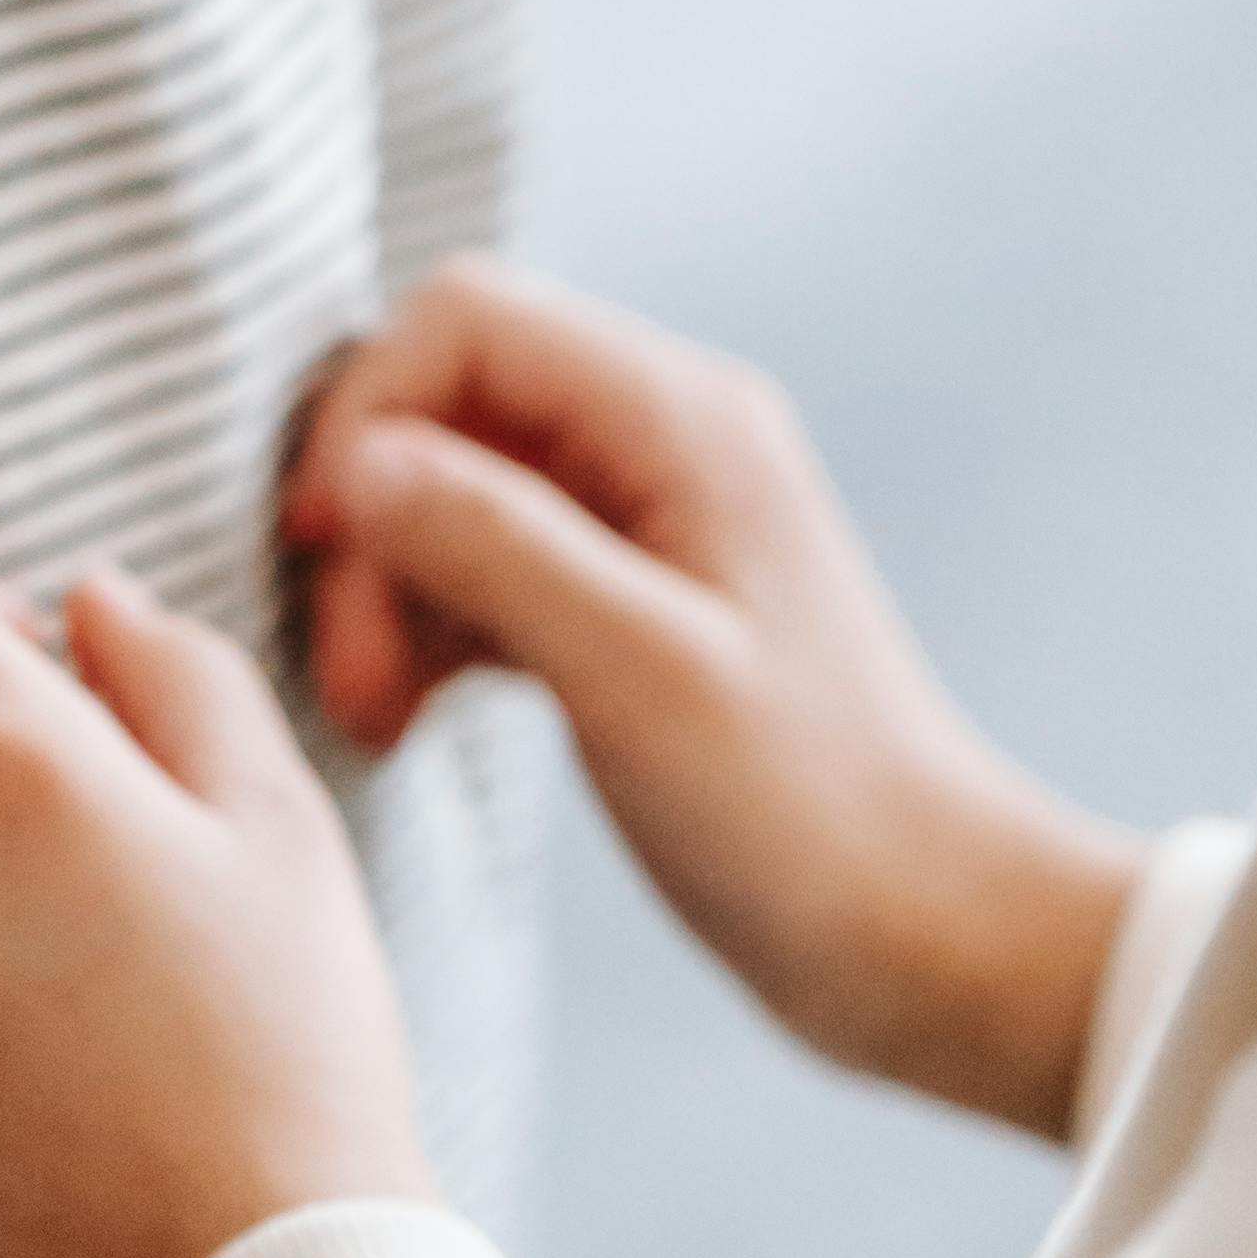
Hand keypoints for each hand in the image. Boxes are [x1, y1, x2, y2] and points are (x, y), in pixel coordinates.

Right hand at [288, 261, 1145, 1140]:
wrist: (929, 936)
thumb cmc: (809, 812)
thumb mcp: (637, 674)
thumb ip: (495, 545)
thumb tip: (358, 465)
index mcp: (682, 420)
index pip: (467, 322)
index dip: (370, 413)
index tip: (327, 548)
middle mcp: (664, 444)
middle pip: (449, 408)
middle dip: (375, 525)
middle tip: (353, 677)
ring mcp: (649, 525)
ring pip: (455, 494)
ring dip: (391, 589)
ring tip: (376, 717)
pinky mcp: (630, 609)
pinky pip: (489, 569)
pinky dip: (431, 629)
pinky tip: (410, 718)